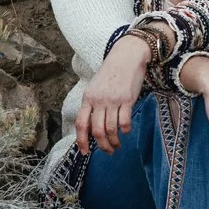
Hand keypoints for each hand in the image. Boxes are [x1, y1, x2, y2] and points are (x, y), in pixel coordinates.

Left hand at [75, 35, 150, 155]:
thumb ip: (92, 105)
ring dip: (114, 141)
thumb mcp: (96, 87)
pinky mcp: (127, 99)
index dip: (81, 141)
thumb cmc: (111, 72)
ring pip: (111, 129)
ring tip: (117, 145)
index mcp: (88, 98)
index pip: (81, 124)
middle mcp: (98, 100)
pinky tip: (126, 131)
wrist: (127, 56)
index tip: (85, 152)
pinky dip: (125, 130)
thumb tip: (91, 127)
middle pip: (97, 131)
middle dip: (102, 146)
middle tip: (107, 152)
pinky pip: (124, 121)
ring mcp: (113, 100)